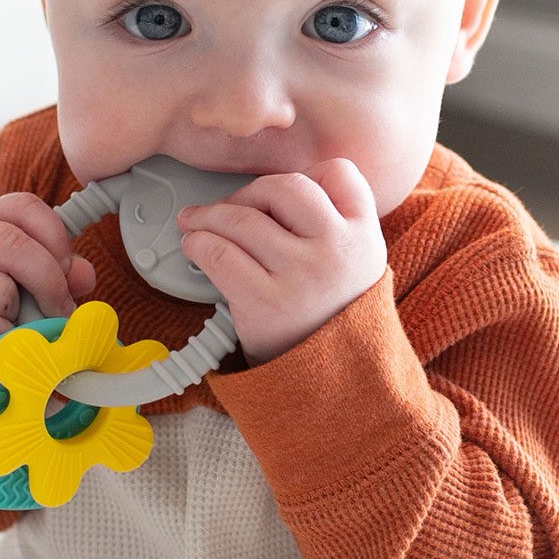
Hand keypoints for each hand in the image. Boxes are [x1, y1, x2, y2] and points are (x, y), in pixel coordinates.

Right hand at [0, 193, 95, 374]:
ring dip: (21, 316)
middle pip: (13, 245)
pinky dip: (3, 339)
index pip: (25, 206)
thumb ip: (59, 268)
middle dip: (49, 281)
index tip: (67, 268)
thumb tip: (83, 276)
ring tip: (16, 322)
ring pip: (1, 292)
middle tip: (60, 306)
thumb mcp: (21, 272)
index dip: (56, 236)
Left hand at [178, 159, 385, 365]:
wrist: (334, 386)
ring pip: (243, 218)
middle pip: (284, 186)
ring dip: (209, 216)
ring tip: (194, 223)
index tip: (279, 194)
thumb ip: (332, 225)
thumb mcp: (354, 267)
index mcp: (364, 236)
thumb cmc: (331, 317)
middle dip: (247, 193)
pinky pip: (220, 253)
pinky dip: (198, 243)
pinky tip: (194, 246)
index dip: (306, 174)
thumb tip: (264, 193)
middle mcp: (337, 249)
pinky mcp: (266, 302)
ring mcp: (302, 274)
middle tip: (228, 208)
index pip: (339, 173)